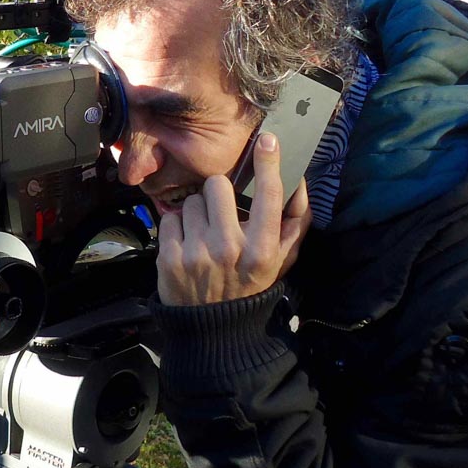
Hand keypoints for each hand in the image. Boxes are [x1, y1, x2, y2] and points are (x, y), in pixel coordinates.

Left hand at [156, 132, 311, 306]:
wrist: (213, 327)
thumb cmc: (250, 283)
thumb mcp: (282, 259)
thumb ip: (296, 221)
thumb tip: (298, 179)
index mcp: (262, 249)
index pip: (268, 195)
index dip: (269, 163)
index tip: (267, 140)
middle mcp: (230, 248)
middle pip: (217, 185)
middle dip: (218, 193)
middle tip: (221, 213)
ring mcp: (197, 253)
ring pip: (191, 200)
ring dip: (197, 213)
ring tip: (204, 235)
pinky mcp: (169, 258)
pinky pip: (170, 218)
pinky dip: (177, 229)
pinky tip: (187, 246)